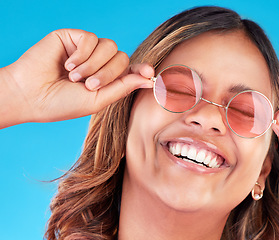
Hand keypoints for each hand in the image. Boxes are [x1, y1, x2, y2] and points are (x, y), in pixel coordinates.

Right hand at [1, 29, 153, 127]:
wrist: (31, 96)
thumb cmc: (62, 103)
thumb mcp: (98, 100)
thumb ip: (123, 87)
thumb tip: (149, 78)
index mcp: (107, 78)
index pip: (131, 69)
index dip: (141, 70)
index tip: (150, 73)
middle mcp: (99, 62)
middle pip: (122, 58)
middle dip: (108, 74)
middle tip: (88, 85)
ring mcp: (87, 49)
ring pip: (110, 47)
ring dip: (94, 65)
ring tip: (74, 77)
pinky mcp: (73, 37)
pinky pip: (91, 39)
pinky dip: (82, 55)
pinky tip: (67, 64)